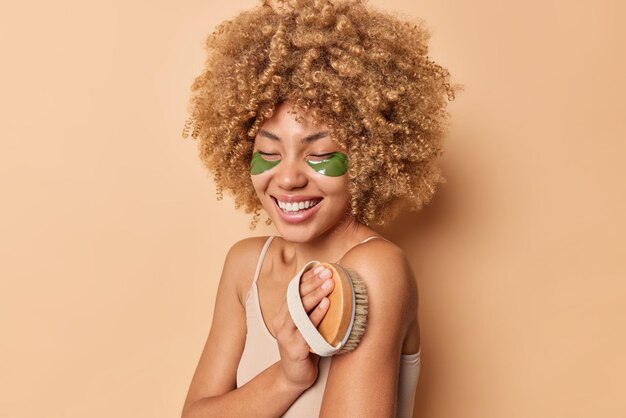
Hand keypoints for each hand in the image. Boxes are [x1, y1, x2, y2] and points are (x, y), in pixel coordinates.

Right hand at [272, 263, 334, 389]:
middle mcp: (281, 322)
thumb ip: (310, 308)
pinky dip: (317, 314)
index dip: (307, 277)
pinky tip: (327, 304)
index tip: (322, 267)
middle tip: (328, 272)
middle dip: (313, 282)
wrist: (295, 376)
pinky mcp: (294, 348)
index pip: (293, 290)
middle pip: (296, 297)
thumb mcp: (305, 324)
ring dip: (316, 294)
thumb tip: (327, 285)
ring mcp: (286, 335)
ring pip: (299, 310)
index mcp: (282, 313)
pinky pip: (307, 328)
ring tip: (330, 284)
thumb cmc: (304, 346)